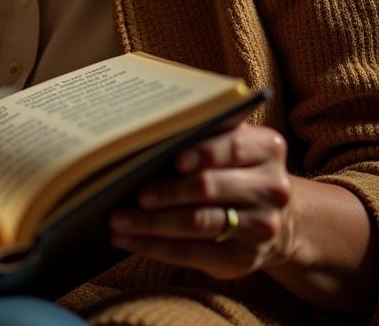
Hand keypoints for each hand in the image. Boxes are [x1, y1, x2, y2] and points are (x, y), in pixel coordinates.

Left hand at [108, 124, 294, 279]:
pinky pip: (194, 254)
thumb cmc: (231, 166)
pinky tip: (128, 240)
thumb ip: (202, 131)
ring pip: (198, 223)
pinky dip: (155, 247)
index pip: (232, 146)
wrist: (273, 216)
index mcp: (267, 148)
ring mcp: (261, 226)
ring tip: (118, 220)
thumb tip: (144, 131)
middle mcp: (271, 188)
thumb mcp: (229, 142)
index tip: (174, 159)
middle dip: (166, 191)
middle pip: (209, 187)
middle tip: (132, 194)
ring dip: (152, 223)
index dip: (202, 153)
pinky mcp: (245, 259)